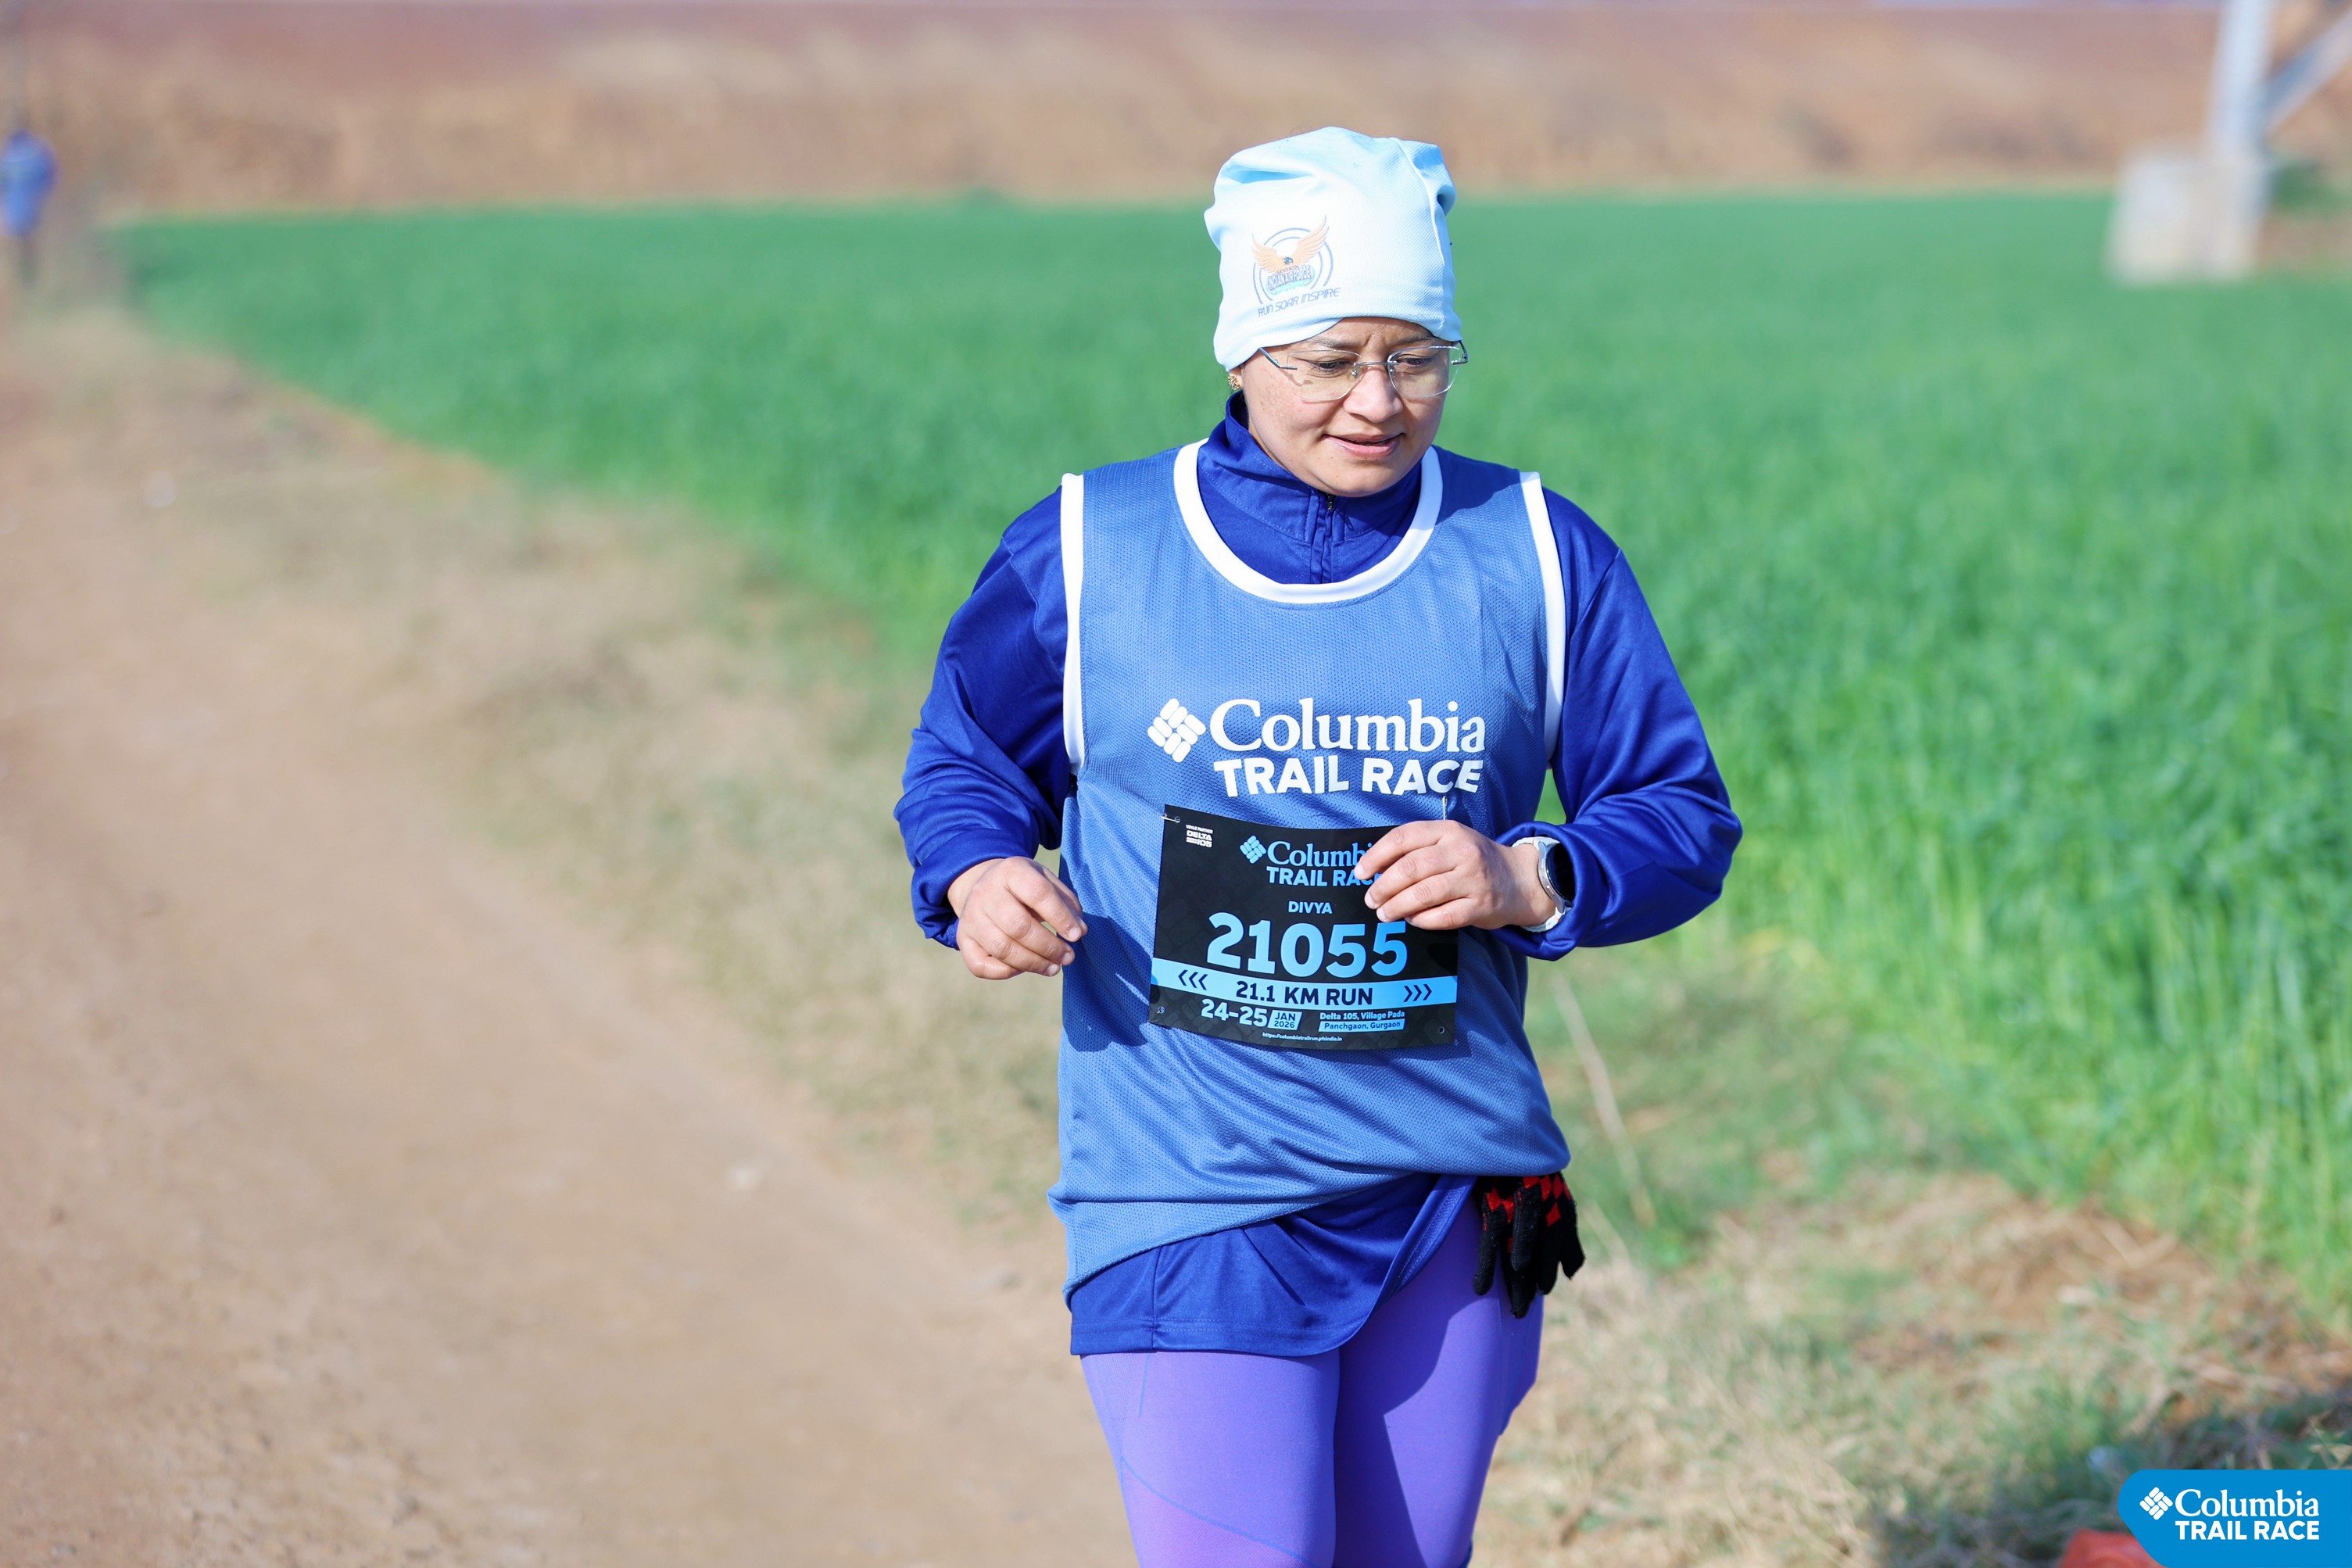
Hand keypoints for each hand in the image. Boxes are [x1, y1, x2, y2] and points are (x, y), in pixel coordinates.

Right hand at [946, 857, 1086, 979]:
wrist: (984, 884)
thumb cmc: (1024, 886)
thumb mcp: (1046, 880)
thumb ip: (1066, 902)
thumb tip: (1079, 931)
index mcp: (1011, 871)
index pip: (1037, 893)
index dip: (1060, 917)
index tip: (1077, 935)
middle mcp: (986, 892)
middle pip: (1018, 926)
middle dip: (1049, 947)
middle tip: (1068, 957)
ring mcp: (971, 917)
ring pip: (1002, 948)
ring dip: (1033, 963)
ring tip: (1054, 967)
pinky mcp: (962, 939)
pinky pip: (980, 966)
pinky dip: (1006, 972)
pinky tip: (1025, 967)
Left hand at [1353, 821, 1553, 930]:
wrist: (1520, 879)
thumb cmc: (1472, 860)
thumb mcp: (1450, 841)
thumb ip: (1418, 849)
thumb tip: (1374, 868)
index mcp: (1448, 831)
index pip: (1404, 838)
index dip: (1377, 856)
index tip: (1359, 872)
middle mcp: (1461, 851)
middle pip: (1411, 868)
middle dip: (1384, 886)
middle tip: (1371, 900)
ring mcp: (1473, 879)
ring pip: (1424, 894)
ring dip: (1398, 906)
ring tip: (1385, 914)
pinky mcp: (1481, 905)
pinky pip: (1443, 916)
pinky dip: (1422, 920)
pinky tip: (1412, 920)